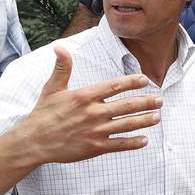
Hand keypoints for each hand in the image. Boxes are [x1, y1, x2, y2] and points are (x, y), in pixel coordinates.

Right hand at [17, 46, 160, 163]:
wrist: (34, 141)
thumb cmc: (44, 114)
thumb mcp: (52, 88)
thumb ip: (62, 68)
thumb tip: (60, 47)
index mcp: (84, 96)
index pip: (114, 86)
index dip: (132, 82)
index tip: (145, 80)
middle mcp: (93, 113)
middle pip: (126, 106)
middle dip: (146, 102)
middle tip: (160, 99)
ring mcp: (95, 131)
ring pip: (126, 125)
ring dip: (144, 120)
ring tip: (157, 117)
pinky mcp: (94, 147)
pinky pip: (118, 145)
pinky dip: (133, 143)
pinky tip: (144, 140)